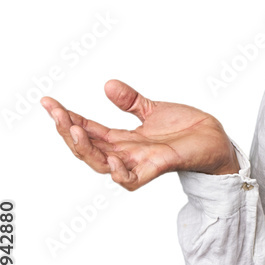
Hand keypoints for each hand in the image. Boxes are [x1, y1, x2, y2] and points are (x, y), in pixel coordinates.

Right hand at [40, 79, 240, 190]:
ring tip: (73, 130)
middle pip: (87, 148)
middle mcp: (126, 153)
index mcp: (123, 139)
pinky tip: (110, 159)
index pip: (88, 130)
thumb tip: (108, 85)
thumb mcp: (153, 109)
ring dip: (85, 149)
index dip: (67, 118)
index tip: (48, 102)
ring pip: (101, 163)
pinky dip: (118, 173)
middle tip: (55, 113)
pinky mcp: (157, 168)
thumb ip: (130, 101)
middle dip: (67, 131)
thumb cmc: (187, 129)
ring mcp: (140, 162)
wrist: (216, 139)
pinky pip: (131, 179)